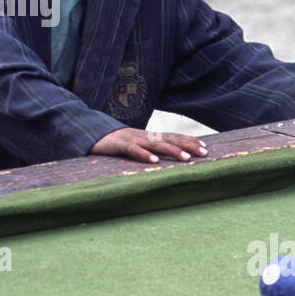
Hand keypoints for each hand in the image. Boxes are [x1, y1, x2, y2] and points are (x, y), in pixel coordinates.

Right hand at [90, 128, 208, 164]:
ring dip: (172, 151)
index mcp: (148, 136)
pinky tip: (154, 162)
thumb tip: (164, 161)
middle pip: (170, 139)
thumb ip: (148, 150)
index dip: (189, 141)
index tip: (205, 148)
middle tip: (204, 153)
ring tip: (187, 159)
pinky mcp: (118, 144)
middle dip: (188, 146)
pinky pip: (133, 150)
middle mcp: (144, 135)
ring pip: (155, 144)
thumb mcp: (134, 146)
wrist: (89, 133)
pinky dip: (144, 155)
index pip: (173, 136)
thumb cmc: (113, 144)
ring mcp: (132, 138)